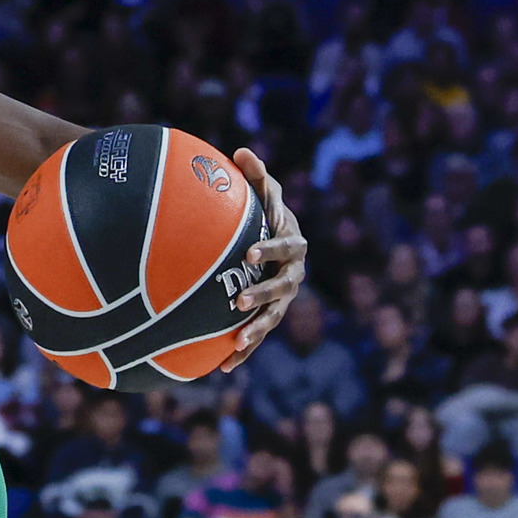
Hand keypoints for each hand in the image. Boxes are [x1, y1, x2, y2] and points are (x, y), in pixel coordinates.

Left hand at [218, 149, 306, 370]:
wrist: (276, 246)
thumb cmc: (266, 215)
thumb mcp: (263, 195)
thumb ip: (256, 176)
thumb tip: (240, 150)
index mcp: (293, 244)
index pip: (285, 246)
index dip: (270, 249)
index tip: (250, 252)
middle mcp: (294, 274)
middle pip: (283, 287)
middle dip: (263, 295)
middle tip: (240, 300)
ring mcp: (284, 298)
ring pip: (274, 317)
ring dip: (256, 329)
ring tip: (237, 341)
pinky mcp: (271, 316)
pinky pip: (259, 335)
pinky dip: (243, 351)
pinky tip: (223, 367)